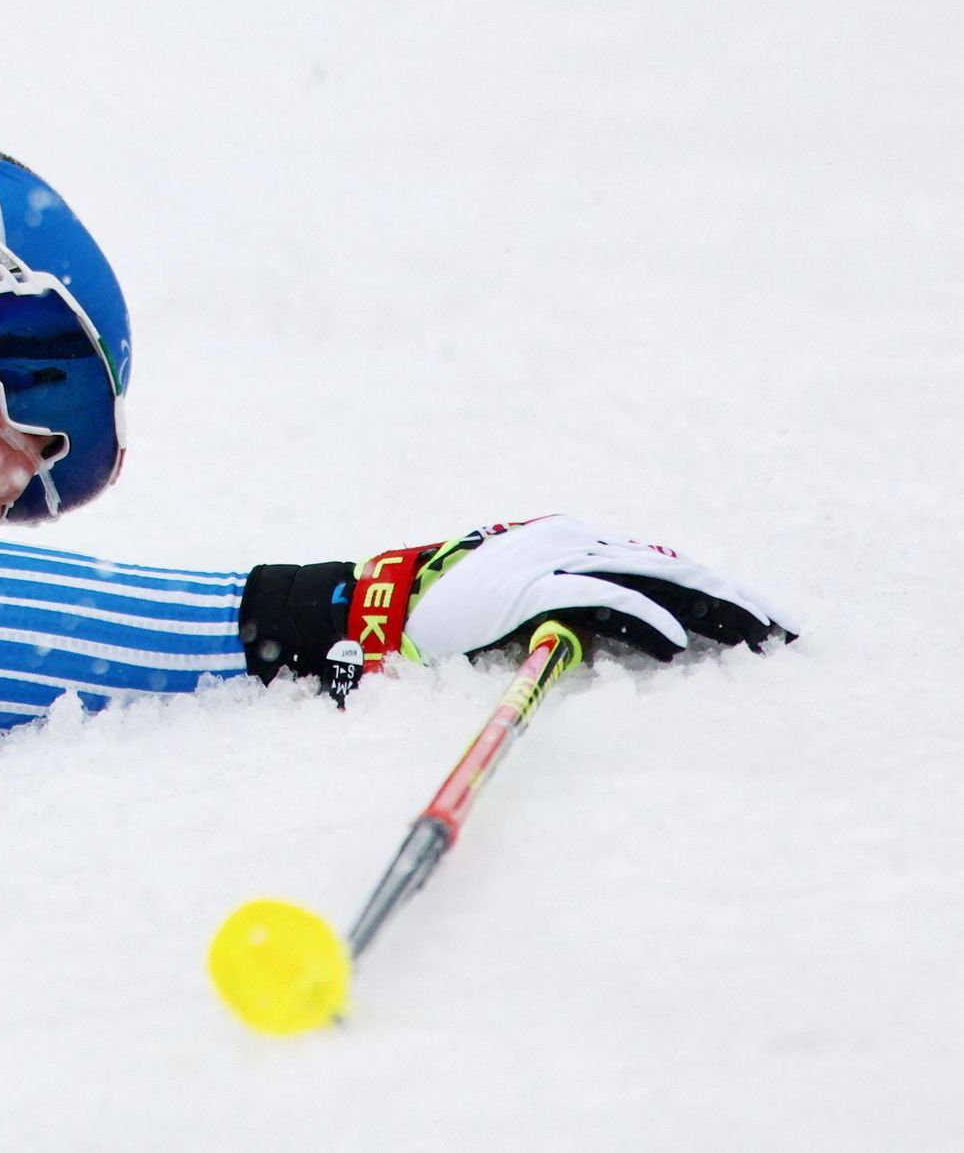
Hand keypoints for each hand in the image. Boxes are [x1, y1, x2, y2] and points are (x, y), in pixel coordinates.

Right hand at [376, 517, 792, 665]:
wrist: (395, 600)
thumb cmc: (460, 612)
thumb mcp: (531, 602)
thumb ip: (583, 608)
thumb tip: (644, 638)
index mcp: (577, 540)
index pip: (667, 563)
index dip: (721, 590)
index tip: (768, 618)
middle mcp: (575, 540)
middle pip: (675, 567)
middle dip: (736, 598)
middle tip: (787, 629)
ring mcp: (556, 558)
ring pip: (655, 577)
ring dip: (711, 607)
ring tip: (758, 633)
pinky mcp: (536, 583)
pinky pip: (606, 598)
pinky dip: (648, 618)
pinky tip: (681, 642)